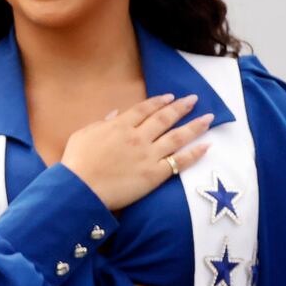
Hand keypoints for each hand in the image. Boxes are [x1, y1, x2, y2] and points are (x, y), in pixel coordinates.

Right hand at [59, 93, 210, 211]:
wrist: (81, 188)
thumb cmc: (77, 161)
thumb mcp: (83, 134)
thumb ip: (102, 123)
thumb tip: (115, 114)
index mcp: (119, 126)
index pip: (143, 109)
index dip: (158, 101)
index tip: (170, 96)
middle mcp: (137, 137)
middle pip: (164, 118)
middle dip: (180, 107)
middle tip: (194, 99)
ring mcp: (148, 155)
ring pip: (177, 137)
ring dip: (194, 126)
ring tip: (208, 118)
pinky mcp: (155, 174)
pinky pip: (180, 161)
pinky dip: (195, 153)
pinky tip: (207, 146)